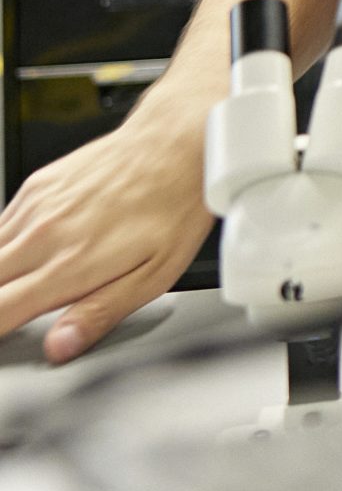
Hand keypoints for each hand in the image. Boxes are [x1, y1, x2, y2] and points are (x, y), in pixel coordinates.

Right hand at [0, 116, 212, 362]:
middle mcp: (41, 237)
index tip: (4, 339)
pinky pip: (0, 226)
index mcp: (68, 266)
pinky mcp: (35, 187)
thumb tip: (59, 347)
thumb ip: (99, 313)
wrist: (175, 142)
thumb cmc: (173, 207)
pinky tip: (23, 255)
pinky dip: (3, 246)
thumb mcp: (154, 275)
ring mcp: (34, 209)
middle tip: (11, 313)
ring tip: (19, 287)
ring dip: (0, 276)